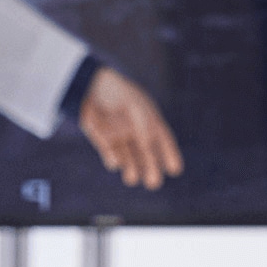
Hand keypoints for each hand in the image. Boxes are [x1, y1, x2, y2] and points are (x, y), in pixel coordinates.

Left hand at [79, 67, 183, 189]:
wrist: (90, 83)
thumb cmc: (117, 92)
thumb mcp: (136, 108)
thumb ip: (144, 126)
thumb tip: (149, 145)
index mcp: (148, 118)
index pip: (163, 140)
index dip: (169, 154)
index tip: (175, 170)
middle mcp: (134, 129)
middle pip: (145, 153)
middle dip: (150, 168)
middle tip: (153, 183)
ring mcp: (118, 133)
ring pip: (127, 156)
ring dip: (130, 168)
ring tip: (131, 179)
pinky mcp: (101, 136)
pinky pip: (108, 150)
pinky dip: (111, 158)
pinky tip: (114, 163)